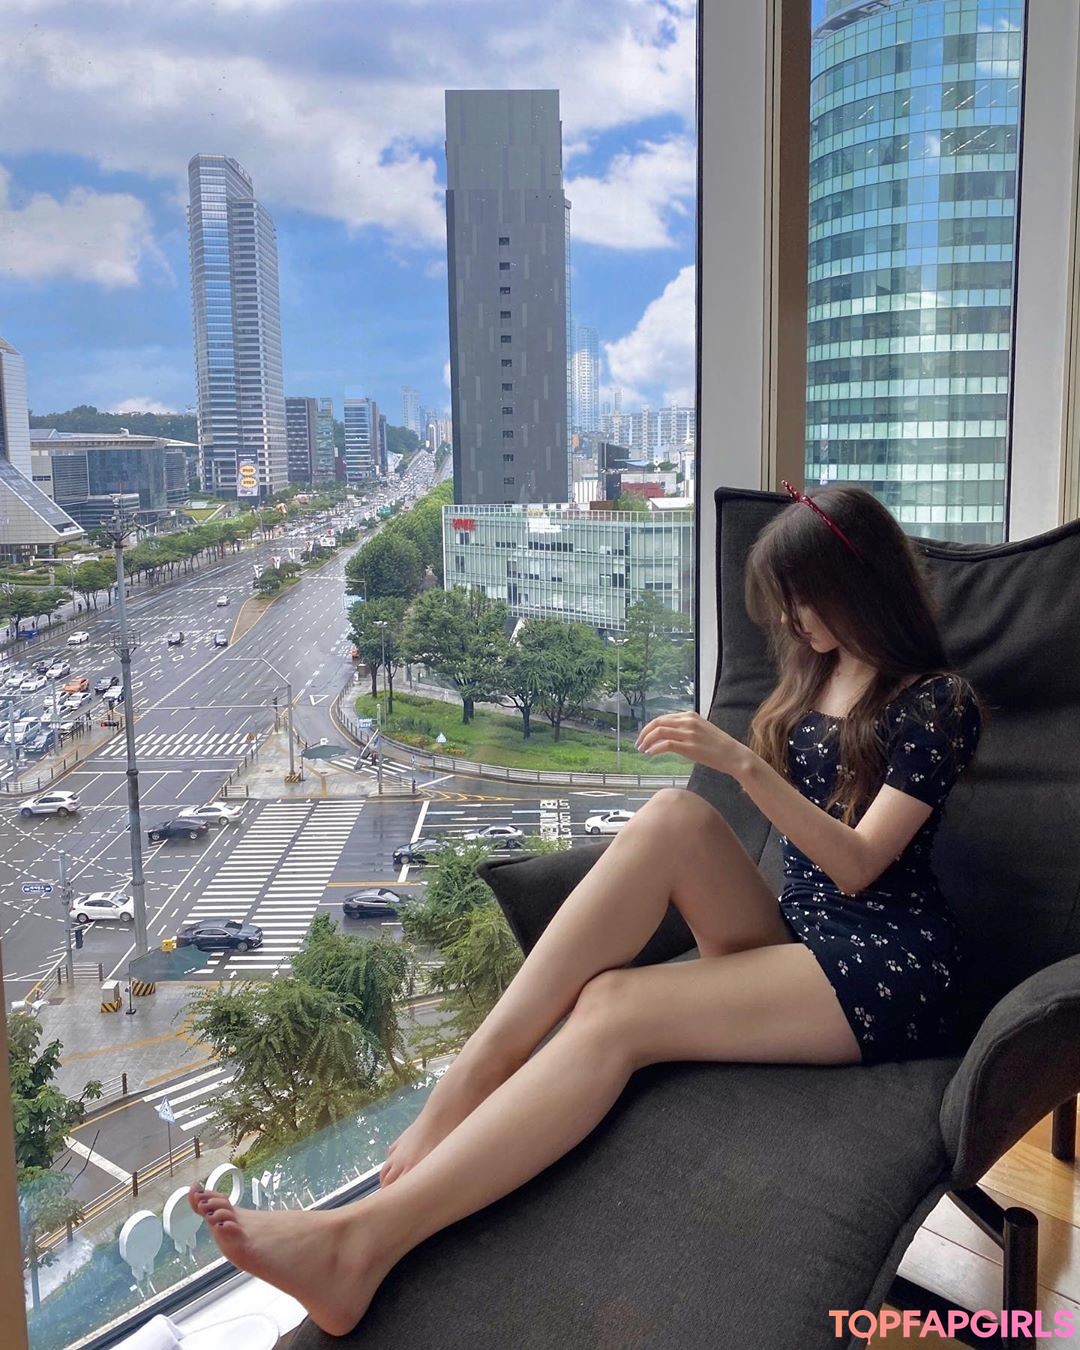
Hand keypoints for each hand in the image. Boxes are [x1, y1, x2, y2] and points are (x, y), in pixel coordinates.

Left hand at [635, 711, 749, 777]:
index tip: (643, 737)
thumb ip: (686, 728)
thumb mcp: (701, 730)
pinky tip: (650, 754)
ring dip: (647, 741)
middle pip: (657, 722)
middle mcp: (688, 721)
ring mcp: (689, 734)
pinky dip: (654, 749)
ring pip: (659, 732)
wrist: (734, 755)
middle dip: (644, 733)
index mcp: (690, 715)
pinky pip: (666, 744)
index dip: (650, 727)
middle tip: (638, 744)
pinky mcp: (689, 747)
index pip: (663, 718)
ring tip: (642, 750)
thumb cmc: (718, 746)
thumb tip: (670, 734)